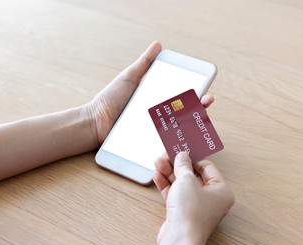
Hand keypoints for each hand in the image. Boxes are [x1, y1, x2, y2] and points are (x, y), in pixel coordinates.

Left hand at [86, 41, 214, 146]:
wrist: (96, 121)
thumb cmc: (111, 99)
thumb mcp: (129, 78)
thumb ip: (144, 63)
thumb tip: (158, 44)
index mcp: (155, 98)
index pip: (179, 95)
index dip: (194, 92)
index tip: (205, 89)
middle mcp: (158, 113)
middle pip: (183, 111)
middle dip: (198, 107)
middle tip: (206, 102)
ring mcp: (153, 128)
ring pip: (177, 127)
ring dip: (190, 123)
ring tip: (200, 118)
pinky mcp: (148, 141)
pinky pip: (164, 140)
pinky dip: (175, 138)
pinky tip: (185, 136)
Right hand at [154, 151, 234, 244]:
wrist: (180, 237)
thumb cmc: (191, 212)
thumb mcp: (186, 180)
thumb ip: (183, 165)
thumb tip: (182, 156)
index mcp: (221, 191)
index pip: (207, 168)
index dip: (193, 157)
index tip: (182, 149)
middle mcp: (211, 199)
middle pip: (192, 176)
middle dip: (177, 165)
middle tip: (167, 154)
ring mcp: (196, 207)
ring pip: (182, 185)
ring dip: (169, 173)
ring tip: (158, 162)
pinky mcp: (183, 213)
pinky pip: (175, 194)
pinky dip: (166, 185)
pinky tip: (157, 175)